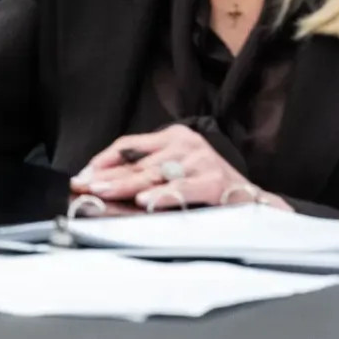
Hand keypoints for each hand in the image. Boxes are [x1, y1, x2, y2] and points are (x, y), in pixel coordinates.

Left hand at [73, 124, 289, 211]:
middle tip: (83, 186)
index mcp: (175, 137)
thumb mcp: (179, 167)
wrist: (255, 201)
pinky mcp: (215, 182)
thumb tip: (105, 182)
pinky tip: (143, 202)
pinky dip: (161, 196)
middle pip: (137, 162)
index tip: (83, 174)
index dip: (103, 160)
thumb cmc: (211, 185)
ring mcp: (201, 161)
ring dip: (124, 186)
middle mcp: (187, 143)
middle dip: (106, 176)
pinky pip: (181, 189)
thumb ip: (149, 169)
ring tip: (102, 191)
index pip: (130, 145)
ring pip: (154, 175)